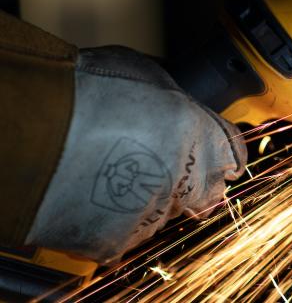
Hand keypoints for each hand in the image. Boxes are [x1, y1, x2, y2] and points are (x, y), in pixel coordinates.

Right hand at [24, 46, 246, 263]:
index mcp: (202, 133)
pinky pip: (124, 236)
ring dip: (145, 201)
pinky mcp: (117, 241)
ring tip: (108, 174)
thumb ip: (181, 102)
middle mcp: (187, 177)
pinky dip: (111, 222)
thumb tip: (188, 110)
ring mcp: (153, 212)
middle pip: (204, 190)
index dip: (222, 153)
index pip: (234, 154)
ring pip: (163, 215)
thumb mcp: (150, 74)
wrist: (33, 125)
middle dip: (185, 180)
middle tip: (150, 162)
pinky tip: (90, 196)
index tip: (215, 157)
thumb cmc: (85, 90)